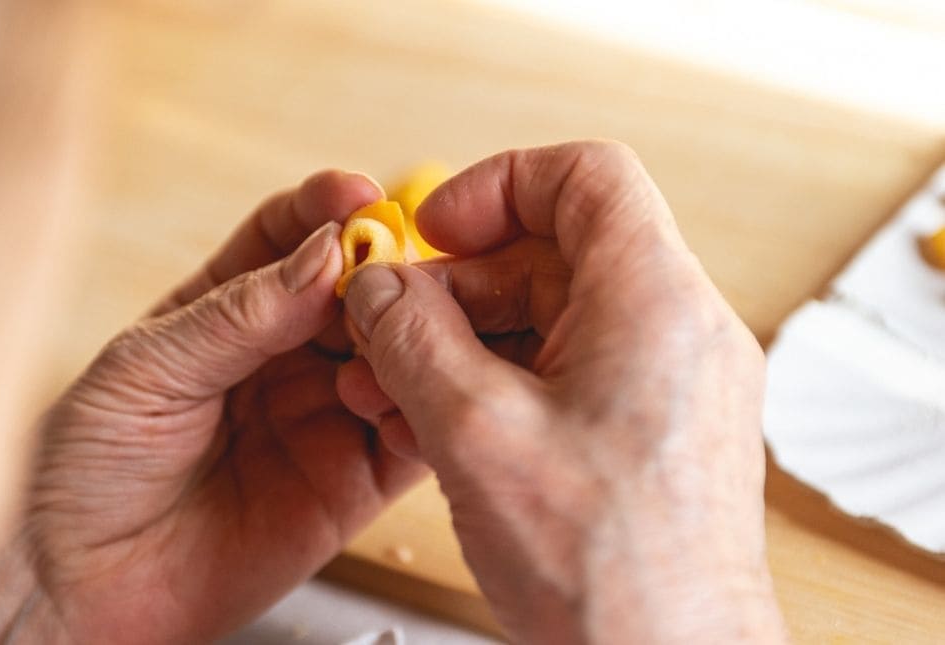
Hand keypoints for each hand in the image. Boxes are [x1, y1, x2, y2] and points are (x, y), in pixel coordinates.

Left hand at [0, 171, 425, 643]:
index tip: (358, 195)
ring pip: (392, 358)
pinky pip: (408, 438)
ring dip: (412, 340)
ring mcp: (319, 416)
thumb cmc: (84, 469)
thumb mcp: (150, 369)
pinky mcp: (351, 483)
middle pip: (354, 294)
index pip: (285, 240)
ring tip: (407, 335)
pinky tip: (422, 395)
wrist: (80, 587)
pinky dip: (430, 412)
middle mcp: (280, 357)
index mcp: (224, 312)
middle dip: (383, 274)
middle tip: (398, 271)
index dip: (325, 210)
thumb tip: (325, 254)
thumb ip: (241, 314)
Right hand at [337, 142, 786, 643]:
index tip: (435, 229)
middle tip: (384, 327)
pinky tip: (428, 424)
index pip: (585, 177)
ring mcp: (663, 383)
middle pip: (550, 254)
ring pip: (546, 320)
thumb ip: (413, 339)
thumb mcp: (476, 434)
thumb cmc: (610, 574)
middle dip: (454, 286)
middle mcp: (673, 330)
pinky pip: (560, 375)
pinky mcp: (643, 431)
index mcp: (654, 302)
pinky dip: (492, 385)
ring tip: (387, 386)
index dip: (499, 185)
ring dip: (459, 343)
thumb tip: (379, 288)